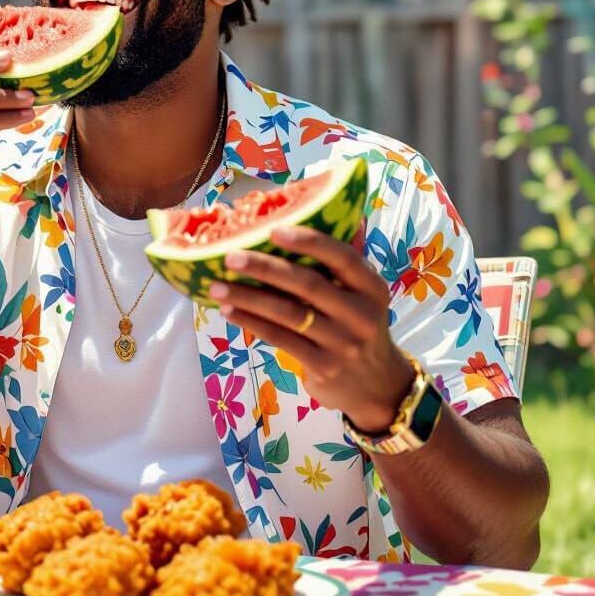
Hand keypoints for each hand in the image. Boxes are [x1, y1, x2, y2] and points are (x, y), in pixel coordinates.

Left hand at [208, 225, 413, 432]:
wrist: (377, 386)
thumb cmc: (358, 326)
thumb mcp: (363, 294)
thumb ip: (345, 259)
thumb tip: (332, 209)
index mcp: (372, 287)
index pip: (343, 257)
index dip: (309, 242)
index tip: (273, 230)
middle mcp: (362, 314)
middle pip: (308, 285)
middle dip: (265, 268)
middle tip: (229, 257)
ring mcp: (343, 343)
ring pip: (289, 314)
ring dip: (248, 298)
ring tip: (216, 287)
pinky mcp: (324, 366)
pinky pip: (281, 339)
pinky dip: (251, 323)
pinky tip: (228, 312)